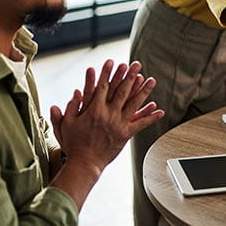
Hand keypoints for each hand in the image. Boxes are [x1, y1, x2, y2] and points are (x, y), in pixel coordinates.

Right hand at [50, 60, 164, 172]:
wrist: (85, 163)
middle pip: (121, 91)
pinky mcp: (125, 134)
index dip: (108, 73)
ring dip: (144, 91)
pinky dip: (150, 117)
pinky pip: (141, 124)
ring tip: (152, 80)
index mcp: (93, 110)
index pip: (102, 87)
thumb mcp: (65, 125)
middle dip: (129, 76)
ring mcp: (118, 124)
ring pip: (134, 104)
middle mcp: (108, 114)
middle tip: (136, 64)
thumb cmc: (74, 145)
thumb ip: (68, 109)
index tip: (112, 62)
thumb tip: (74, 93)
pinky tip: (159, 109)